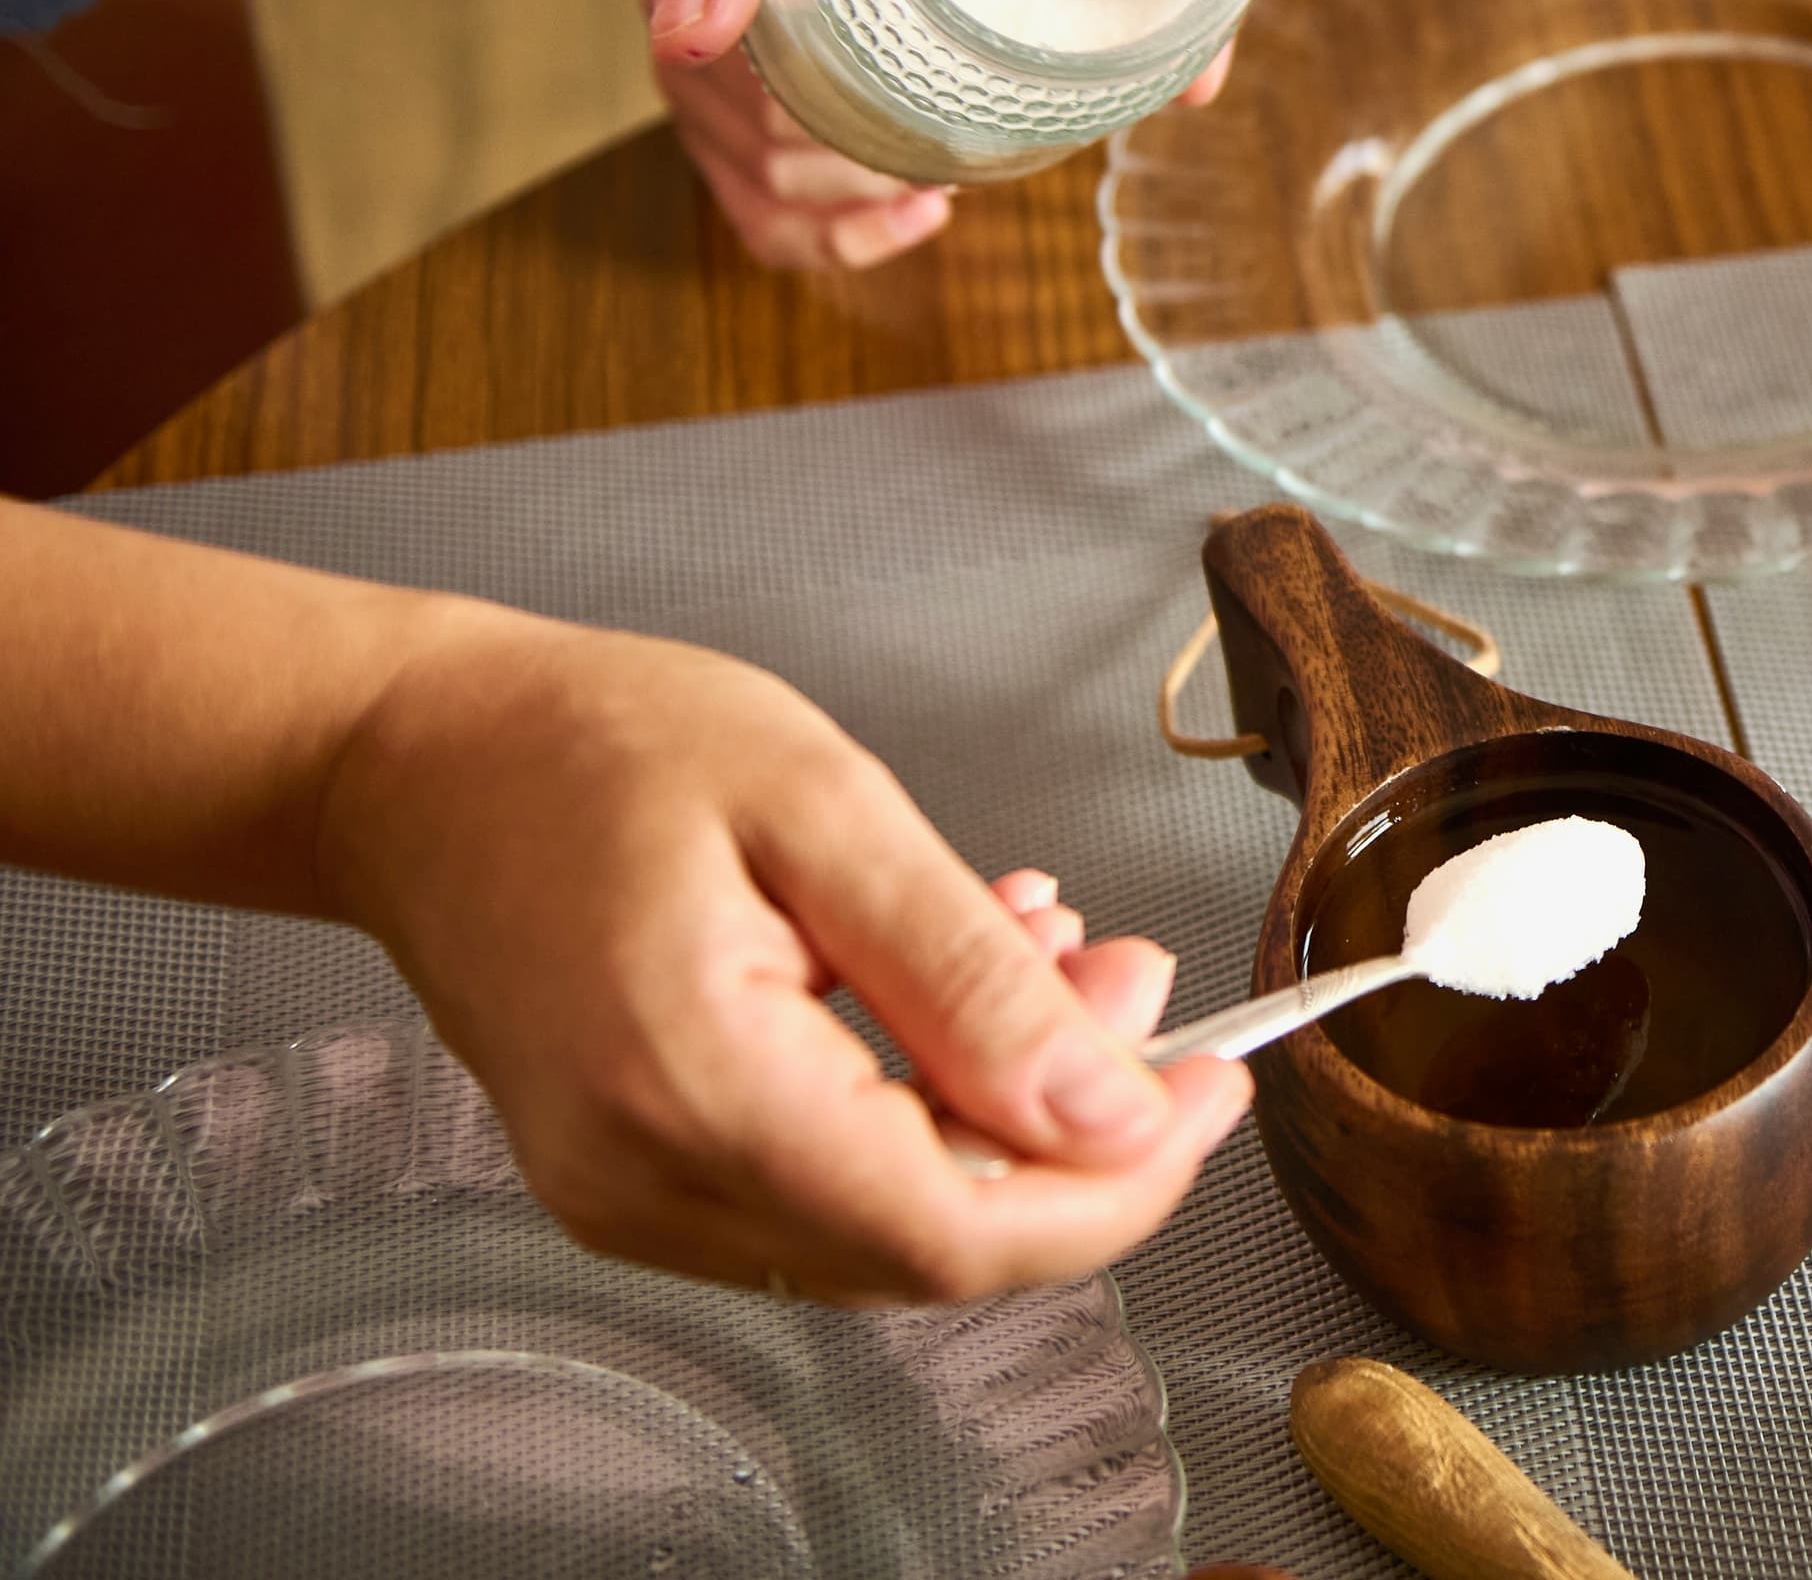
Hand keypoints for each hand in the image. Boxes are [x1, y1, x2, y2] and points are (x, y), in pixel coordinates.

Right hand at [317, 605, 1251, 1302]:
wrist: (416, 757)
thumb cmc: (595, 747)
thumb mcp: (828, 812)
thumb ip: (974, 980)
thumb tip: (1112, 1113)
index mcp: (698, 1088)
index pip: (963, 1230)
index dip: (1120, 1182)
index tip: (1216, 1083)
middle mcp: (650, 1181)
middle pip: (938, 1243)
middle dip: (1077, 1129)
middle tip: (1137, 975)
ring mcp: (631, 1196)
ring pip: (890, 1221)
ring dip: (1005, 1108)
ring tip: (1048, 950)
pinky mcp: (632, 1177)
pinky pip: (822, 1186)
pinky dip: (922, 1105)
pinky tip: (950, 984)